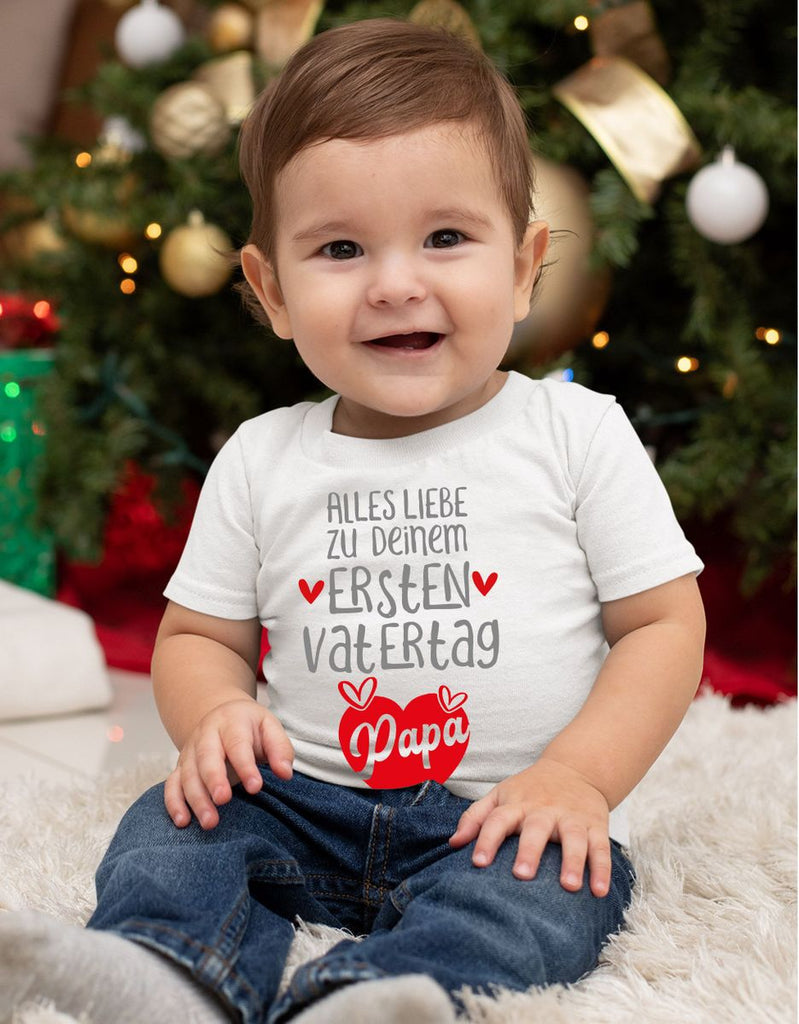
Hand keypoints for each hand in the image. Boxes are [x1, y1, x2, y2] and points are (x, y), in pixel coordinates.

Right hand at [164, 698, 293, 829]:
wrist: (223, 715)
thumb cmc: (250, 726)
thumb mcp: (270, 727)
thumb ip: (280, 749)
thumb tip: (285, 773)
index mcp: (231, 722)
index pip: (237, 744)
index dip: (245, 766)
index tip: (256, 788)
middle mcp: (206, 735)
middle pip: (206, 757)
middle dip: (213, 779)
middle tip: (223, 801)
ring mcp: (190, 751)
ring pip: (188, 774)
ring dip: (196, 799)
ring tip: (210, 822)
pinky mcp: (180, 767)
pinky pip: (172, 785)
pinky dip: (174, 803)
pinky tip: (183, 821)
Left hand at [448, 757, 610, 896]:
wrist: (576, 768)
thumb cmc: (530, 790)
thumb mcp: (500, 795)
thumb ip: (476, 817)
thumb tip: (453, 844)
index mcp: (516, 804)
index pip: (497, 819)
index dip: (486, 840)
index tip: (477, 862)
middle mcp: (544, 810)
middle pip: (536, 829)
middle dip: (529, 851)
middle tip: (521, 876)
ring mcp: (571, 818)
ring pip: (573, 838)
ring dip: (572, 862)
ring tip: (569, 887)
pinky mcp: (596, 826)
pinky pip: (601, 848)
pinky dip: (602, 869)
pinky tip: (599, 892)